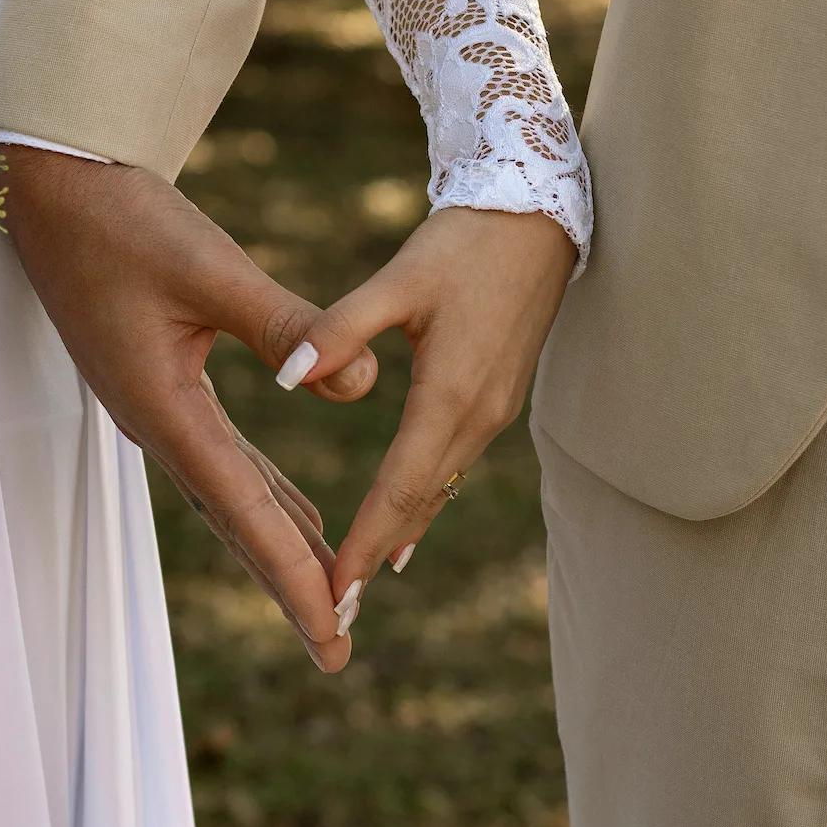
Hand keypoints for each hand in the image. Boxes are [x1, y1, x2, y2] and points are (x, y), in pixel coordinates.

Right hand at [0, 147, 376, 671]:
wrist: (50, 189)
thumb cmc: (120, 220)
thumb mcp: (207, 267)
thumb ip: (284, 328)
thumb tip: (360, 389)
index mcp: (164, 406)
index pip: (242, 506)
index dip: (292, 571)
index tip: (333, 631)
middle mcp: (157, 422)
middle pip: (235, 520)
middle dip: (287, 584)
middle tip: (337, 649)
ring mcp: (155, 407)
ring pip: (229, 495)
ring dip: (277, 545)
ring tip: (327, 595)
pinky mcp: (160, 385)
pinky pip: (223, 458)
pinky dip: (263, 493)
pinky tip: (292, 507)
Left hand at [276, 207, 576, 618]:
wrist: (538, 217)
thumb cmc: (464, 244)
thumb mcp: (397, 282)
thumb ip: (338, 332)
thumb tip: (287, 378)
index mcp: (451, 395)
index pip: (398, 488)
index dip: (363, 542)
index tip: (333, 589)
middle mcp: (479, 416)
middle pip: (420, 503)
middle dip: (377, 555)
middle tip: (337, 608)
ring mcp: (496, 411)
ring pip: (439, 488)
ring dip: (401, 532)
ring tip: (362, 578)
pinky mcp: (500, 397)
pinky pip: (453, 464)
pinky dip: (424, 499)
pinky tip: (405, 521)